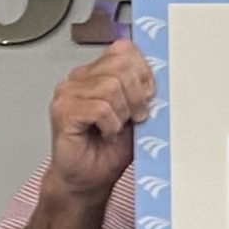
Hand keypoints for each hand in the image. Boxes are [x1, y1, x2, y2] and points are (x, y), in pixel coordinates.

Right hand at [46, 33, 153, 201]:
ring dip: (123, 113)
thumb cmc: (109, 150)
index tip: (148, 96)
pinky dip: (111, 125)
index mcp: (96, 74)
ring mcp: (67, 94)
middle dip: (137, 94)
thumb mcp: (137, 116)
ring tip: (116, 128)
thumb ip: (144, 92)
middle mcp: (79, 79)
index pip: (123, 50)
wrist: (88, 179)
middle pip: (120, 65)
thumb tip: (164, 75)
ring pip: (111, 86)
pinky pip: (100, 108)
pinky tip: (106, 134)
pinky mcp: (63, 111)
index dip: (143, 72)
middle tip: (135, 117)